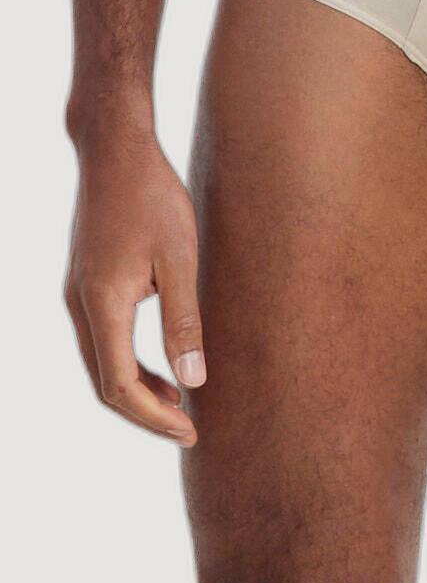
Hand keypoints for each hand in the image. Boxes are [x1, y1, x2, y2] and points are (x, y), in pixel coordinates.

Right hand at [65, 132, 204, 444]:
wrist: (114, 151)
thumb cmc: (153, 197)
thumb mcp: (180, 259)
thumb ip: (184, 321)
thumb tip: (193, 380)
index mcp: (103, 304)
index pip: (120, 385)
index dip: (155, 416)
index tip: (191, 431)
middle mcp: (80, 305)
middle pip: (105, 383)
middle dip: (146, 413)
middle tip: (190, 429)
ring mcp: (78, 295)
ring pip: (101, 364)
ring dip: (139, 390)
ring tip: (182, 404)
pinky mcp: (86, 284)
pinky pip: (103, 341)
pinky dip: (130, 364)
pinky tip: (165, 365)